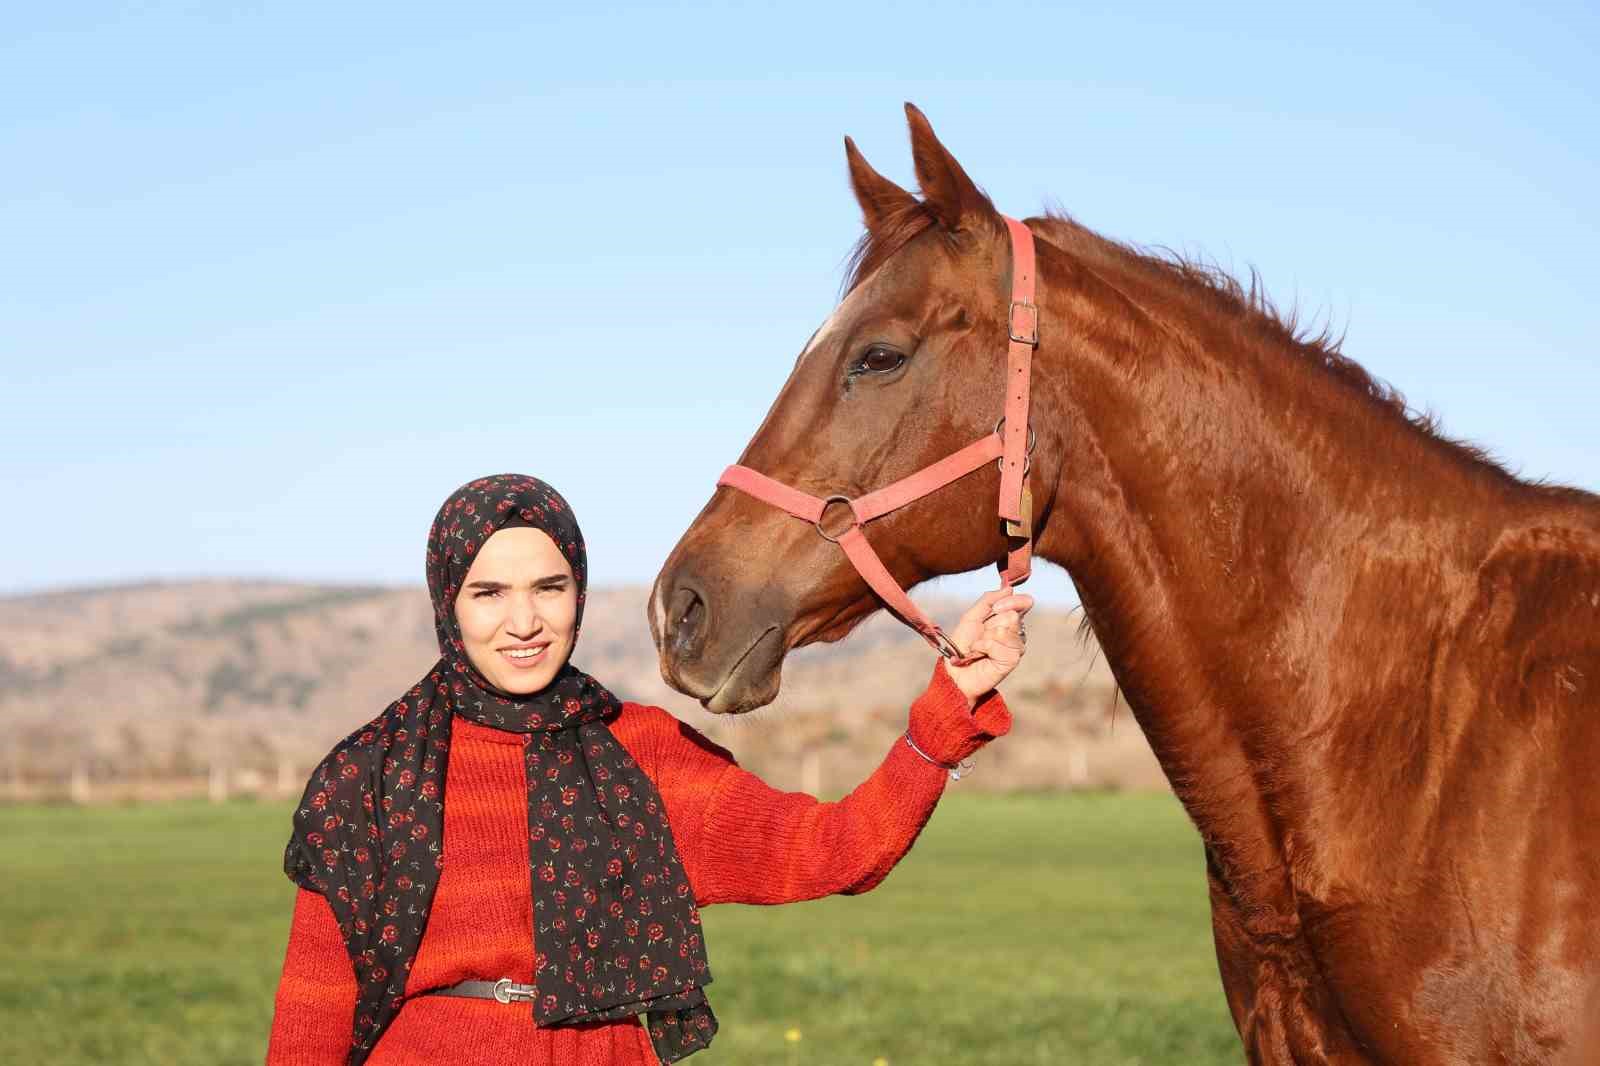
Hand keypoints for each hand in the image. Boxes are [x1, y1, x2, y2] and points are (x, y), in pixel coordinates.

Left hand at [942, 589, 1033, 705]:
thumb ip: (988, 600)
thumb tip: (1009, 589)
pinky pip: (999, 644)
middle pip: (1013, 616)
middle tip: (981, 635)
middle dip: (990, 624)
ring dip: (985, 637)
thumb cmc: (962, 643)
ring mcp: (1015, 646)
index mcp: (1008, 618)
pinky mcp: (1012, 659)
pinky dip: (984, 647)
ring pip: (1006, 630)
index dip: (1014, 601)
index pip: (1024, 603)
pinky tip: (980, 654)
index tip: (996, 607)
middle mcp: (1015, 632)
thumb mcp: (972, 616)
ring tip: (979, 647)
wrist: (955, 669)